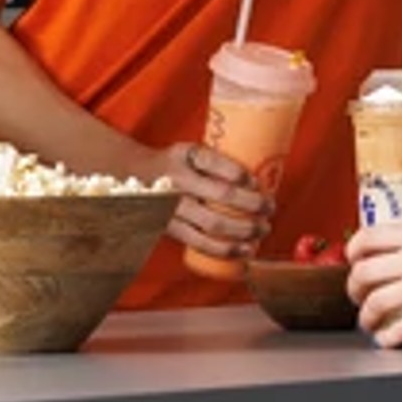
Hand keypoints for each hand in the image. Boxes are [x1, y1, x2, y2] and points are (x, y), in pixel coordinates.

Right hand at [153, 139, 273, 264]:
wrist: (131, 176)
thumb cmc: (174, 164)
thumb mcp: (189, 151)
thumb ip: (217, 161)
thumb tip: (264, 173)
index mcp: (183, 157)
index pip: (212, 162)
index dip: (238, 173)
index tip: (255, 181)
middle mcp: (176, 182)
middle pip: (221, 195)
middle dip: (252, 205)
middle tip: (269, 208)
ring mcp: (173, 208)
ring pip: (213, 224)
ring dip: (244, 230)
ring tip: (263, 230)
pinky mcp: (172, 229)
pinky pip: (201, 244)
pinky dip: (227, 250)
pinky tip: (245, 251)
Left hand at [346, 222, 401, 347]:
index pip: (366, 238)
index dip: (352, 254)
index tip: (353, 264)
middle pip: (362, 273)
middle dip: (354, 289)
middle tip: (358, 297)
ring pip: (375, 303)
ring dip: (366, 316)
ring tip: (370, 322)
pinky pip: (399, 328)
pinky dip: (387, 337)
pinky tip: (387, 339)